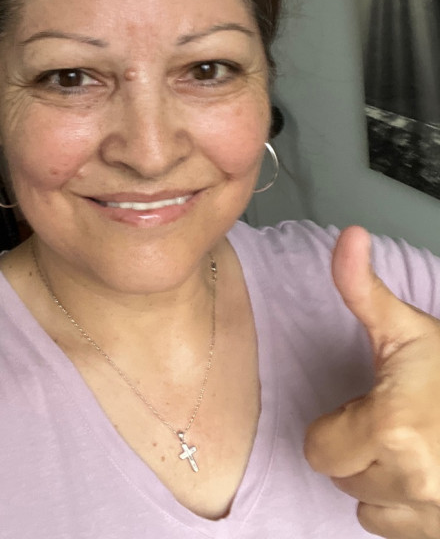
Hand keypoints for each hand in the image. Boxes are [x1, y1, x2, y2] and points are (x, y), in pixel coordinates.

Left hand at [304, 226, 439, 538]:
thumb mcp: (409, 329)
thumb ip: (363, 289)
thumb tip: (348, 236)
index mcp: (392, 428)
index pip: (318, 449)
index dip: (336, 424)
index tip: (365, 406)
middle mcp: (414, 479)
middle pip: (341, 477)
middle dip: (358, 449)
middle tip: (395, 421)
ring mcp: (436, 514)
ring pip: (367, 507)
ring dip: (380, 481)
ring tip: (412, 446)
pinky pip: (396, 530)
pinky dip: (404, 507)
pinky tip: (424, 472)